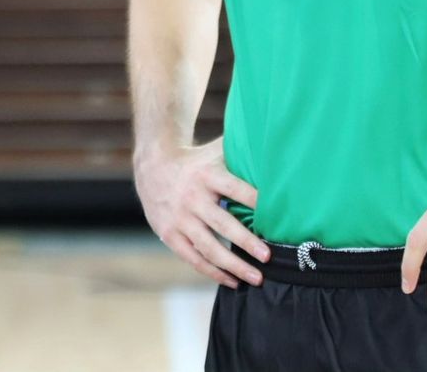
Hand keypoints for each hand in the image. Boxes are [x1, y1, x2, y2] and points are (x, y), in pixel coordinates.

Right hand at [134, 137, 268, 286]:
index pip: (235, 188)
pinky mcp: (169, 234)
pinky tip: (232, 280)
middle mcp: (192, 197)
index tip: (274, 215)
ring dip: (234, 265)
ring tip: (257, 278)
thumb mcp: (214, 152)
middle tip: (269, 256)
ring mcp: (179, 218)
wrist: (152, 166)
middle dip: (247, 242)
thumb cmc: (195, 161)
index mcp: (206, 175)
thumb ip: (240, 152)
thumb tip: (275, 146)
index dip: (254, 201)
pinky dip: (213, 272)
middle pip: (223, 224)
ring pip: (208, 247)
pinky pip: (193, 258)